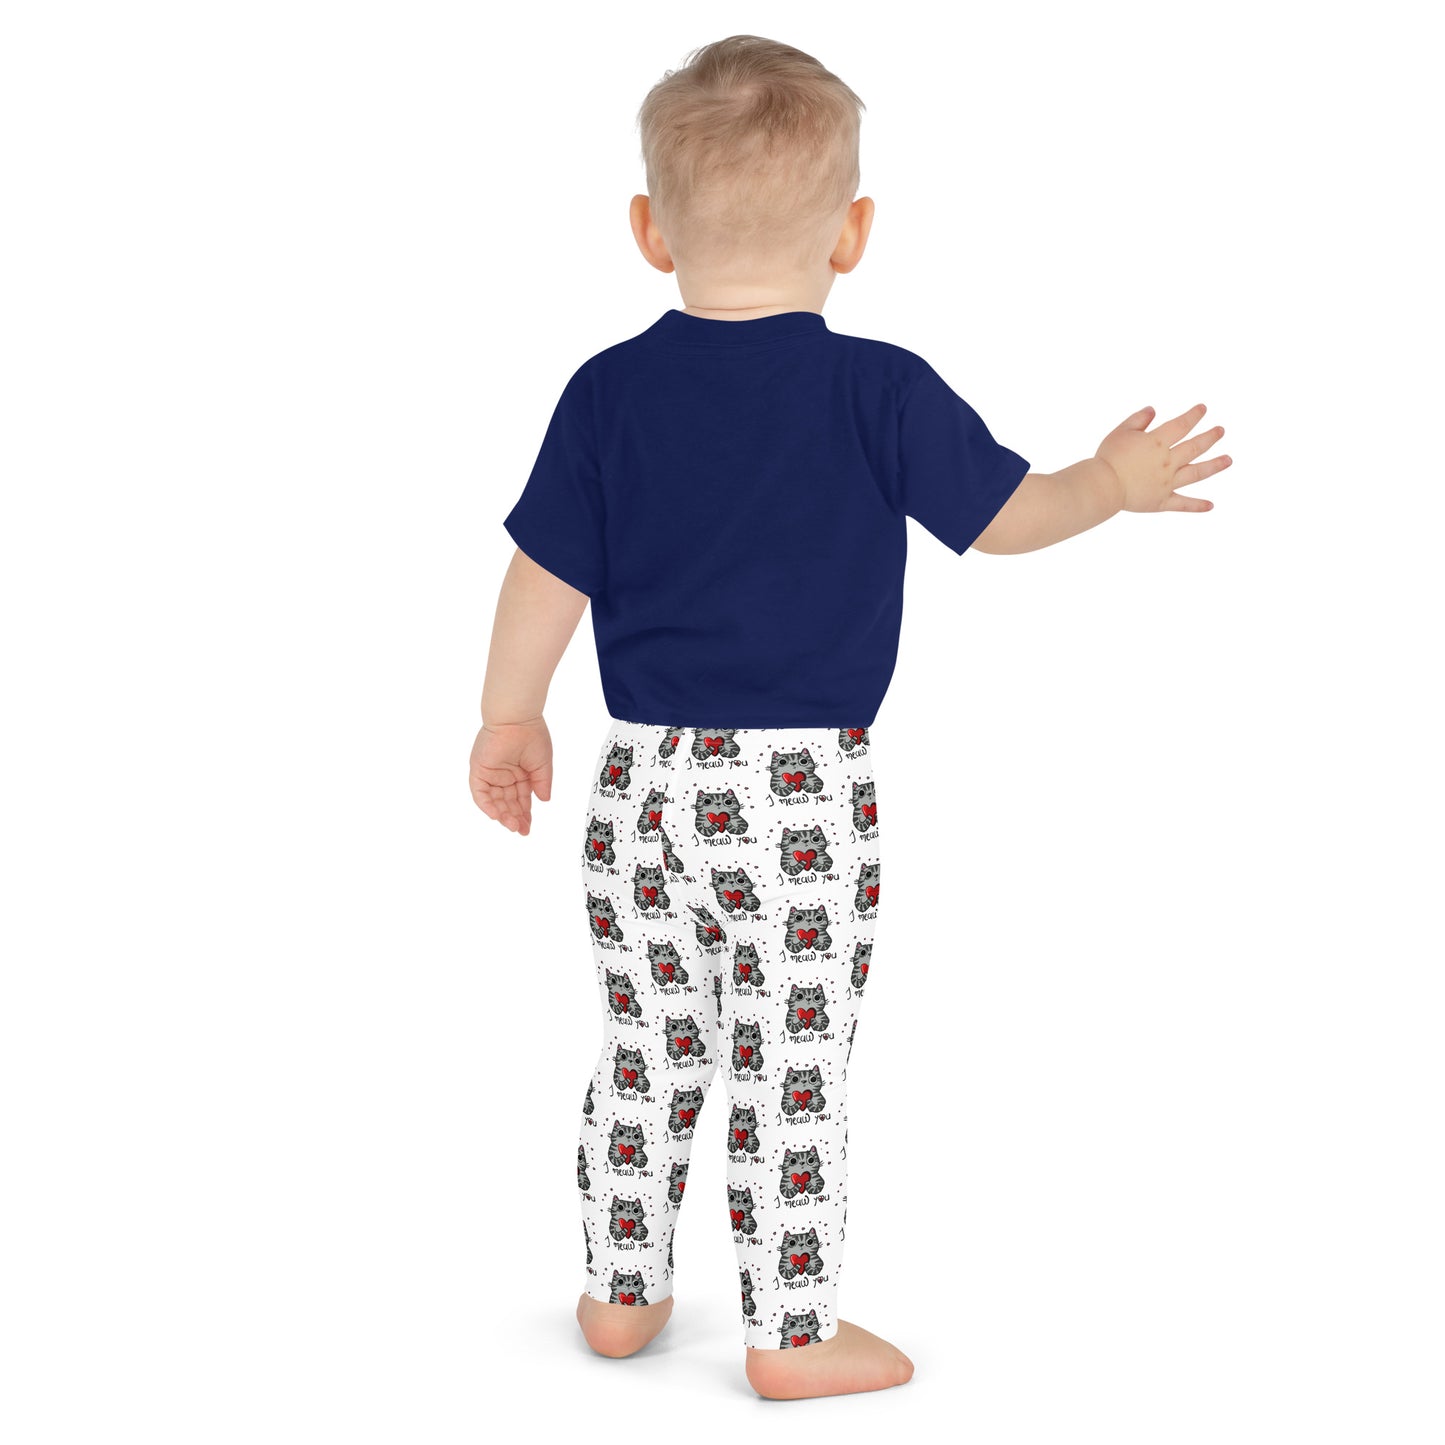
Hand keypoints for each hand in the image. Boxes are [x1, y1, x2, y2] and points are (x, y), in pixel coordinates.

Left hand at [469, 715, 552, 834]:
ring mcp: (491, 773)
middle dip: (515, 817)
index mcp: (519, 772)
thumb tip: (545, 800)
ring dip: (503, 814)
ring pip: (495, 800)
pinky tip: (497, 815)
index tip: (528, 826)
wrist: (517, 719)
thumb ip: (542, 783)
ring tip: (513, 825)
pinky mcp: (480, 770)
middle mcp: (504, 775)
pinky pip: (480, 793)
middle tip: (521, 830)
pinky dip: (487, 805)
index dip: (525, 813)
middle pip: (508, 802)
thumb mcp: (542, 764)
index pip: (520, 798)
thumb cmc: (531, 734)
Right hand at [1096, 403, 1231, 512]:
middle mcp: (1167, 461)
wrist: (1103, 485)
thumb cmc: (1108, 457)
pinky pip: (1183, 504)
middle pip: (1195, 447)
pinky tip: (1211, 505)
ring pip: (1196, 473)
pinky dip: (1197, 505)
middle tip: (1221, 431)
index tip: (1203, 409)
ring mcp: (1167, 483)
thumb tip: (1153, 410)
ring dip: (1214, 466)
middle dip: (1210, 437)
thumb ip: (1138, 419)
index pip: (1182, 425)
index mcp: (1157, 443)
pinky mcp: (1161, 501)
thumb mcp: (1120, 432)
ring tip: (1229, 460)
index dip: (1194, 416)